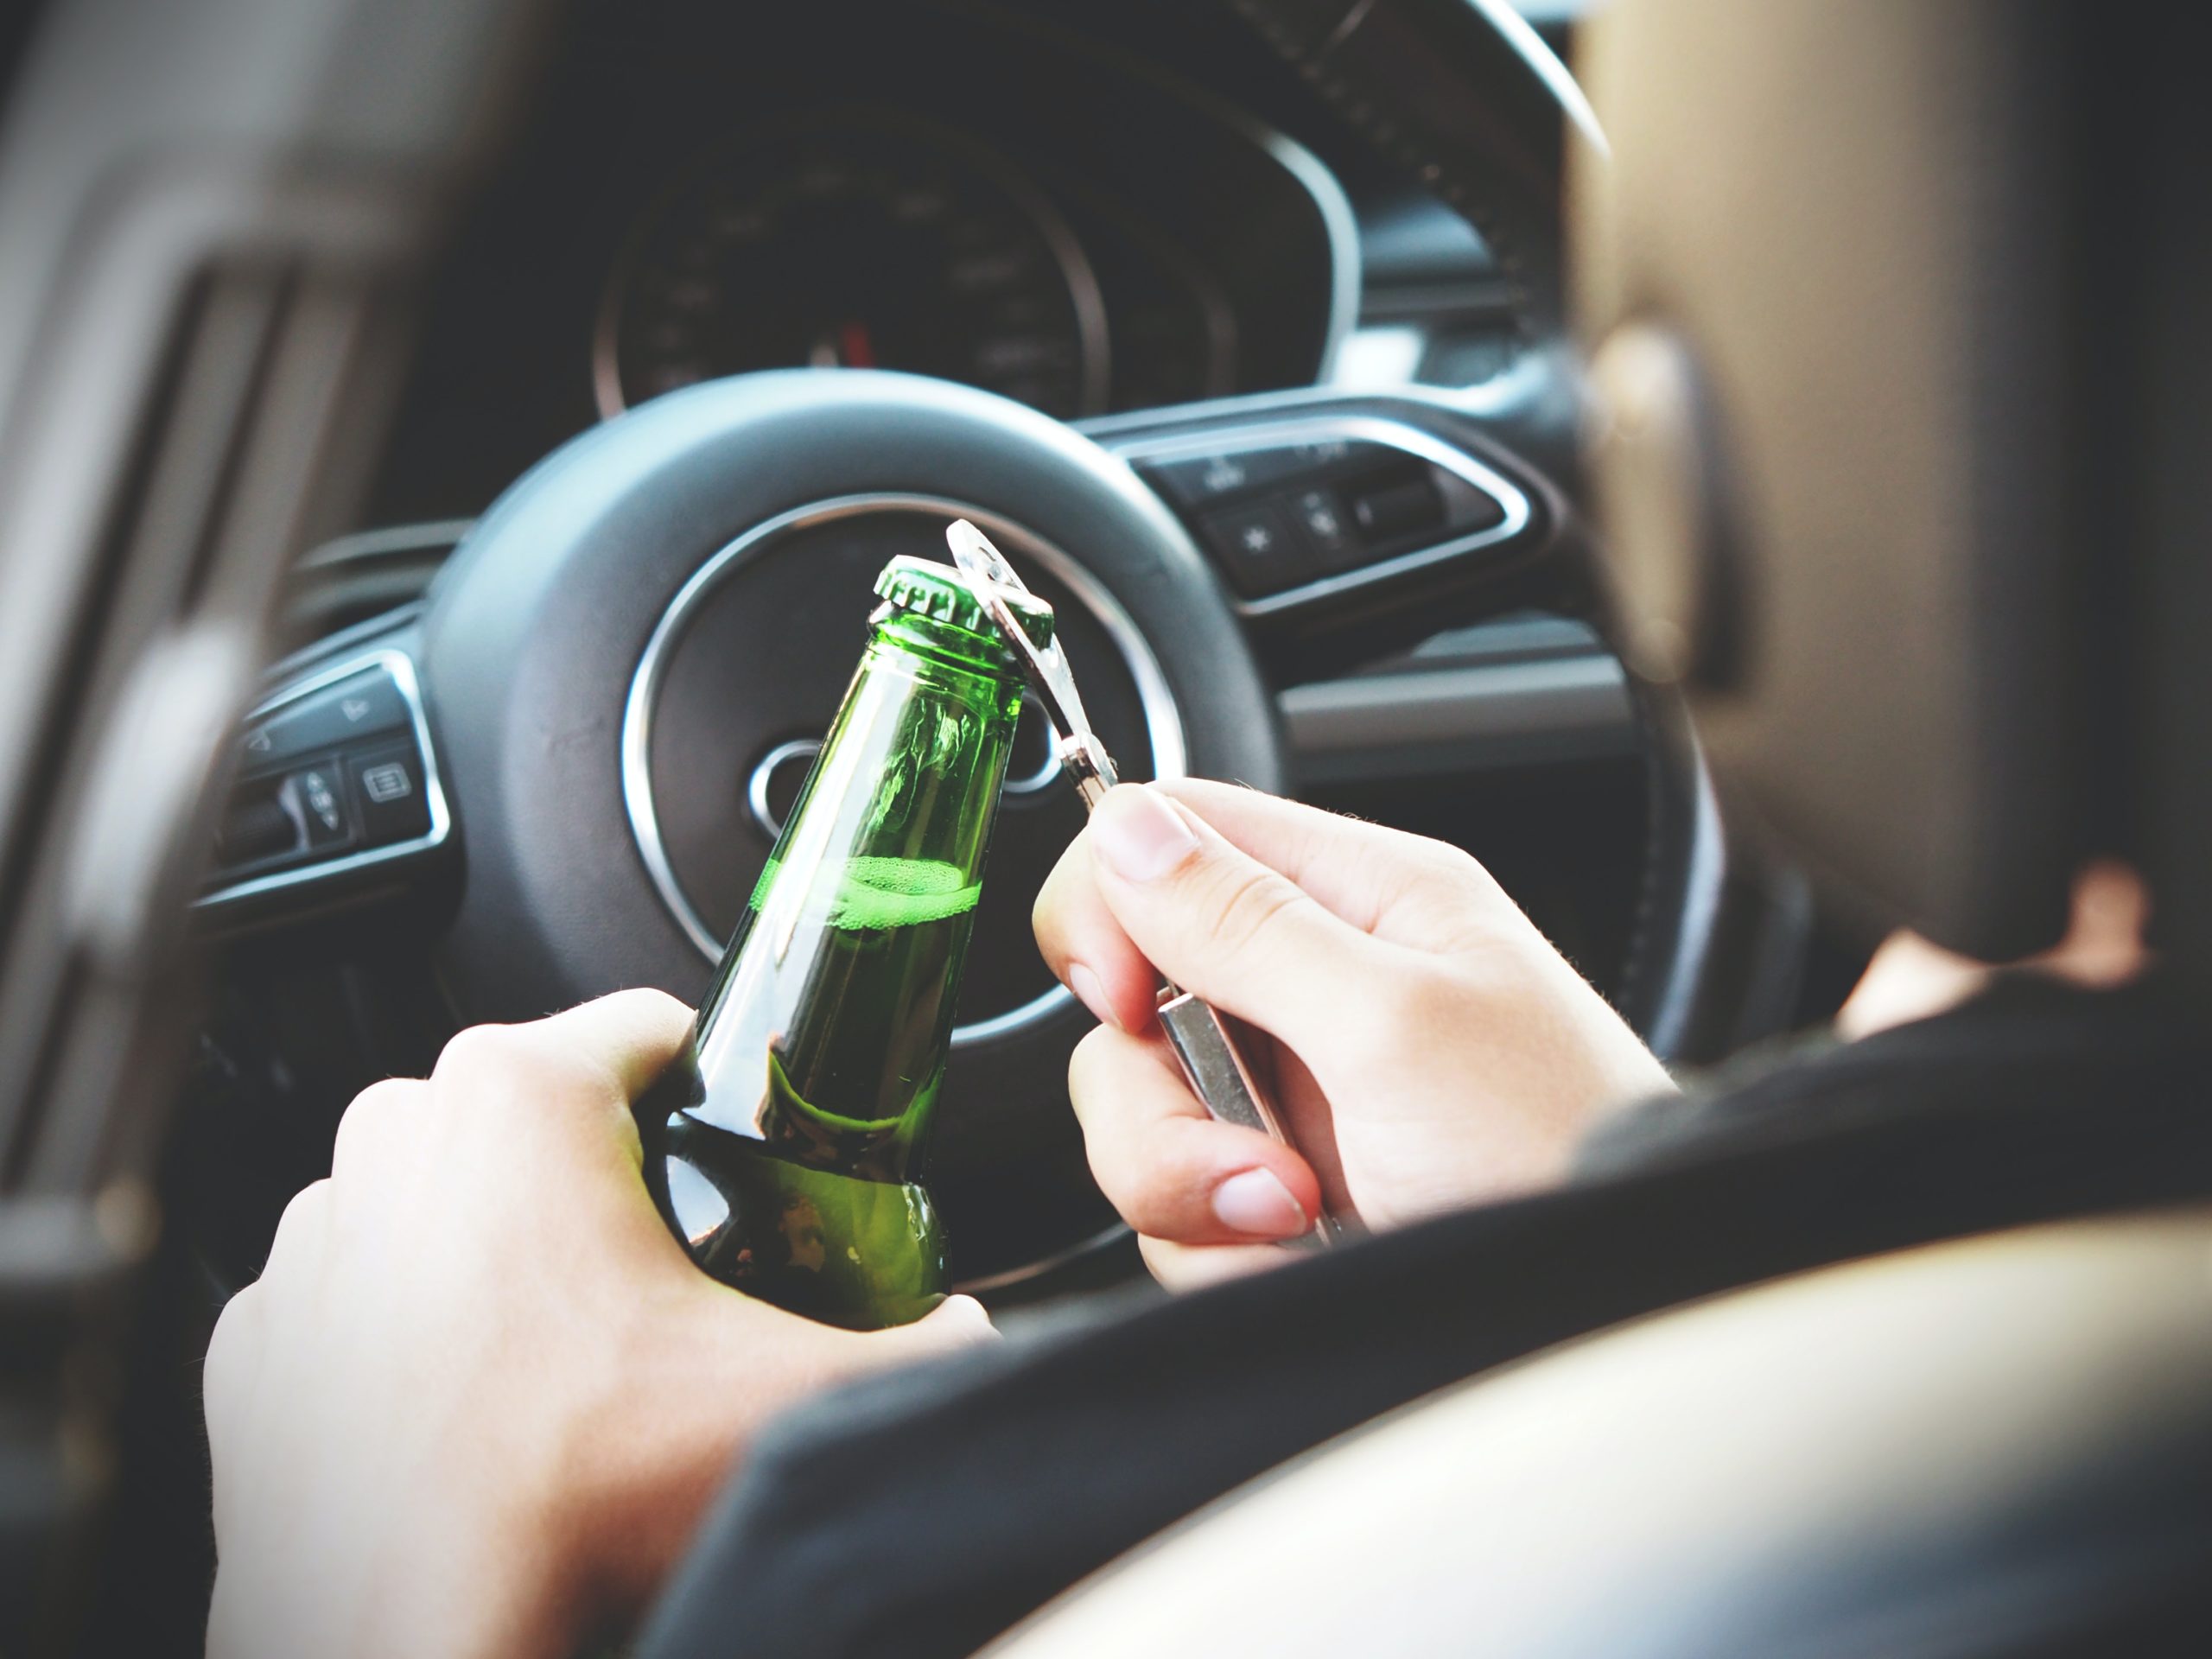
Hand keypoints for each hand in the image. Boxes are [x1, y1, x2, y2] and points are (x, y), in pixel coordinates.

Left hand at [203, 991, 991, 1658]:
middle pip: (545, 1111)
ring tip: (572, 1352)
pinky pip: (360, 1290)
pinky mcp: (255, 1339)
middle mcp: (393, 1137)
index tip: (739, 1153)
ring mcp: (311, 1239)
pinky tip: (477, 1400)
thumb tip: (974, 1333)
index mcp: (518, 1096)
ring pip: (444, 1195)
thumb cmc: (572, 1501)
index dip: (718, 1086)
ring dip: (504, 1245)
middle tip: (672, 1274)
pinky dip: (411, 1326)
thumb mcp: (799, 1397)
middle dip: (610, 1172)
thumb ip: (930, 1344)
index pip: (650, 1025)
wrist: (416, 1637)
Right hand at [1033, 781, 1673, 1286]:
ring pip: (1141, 1113)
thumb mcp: (1396, 1025)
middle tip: (1257, 1156)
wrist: (1608, 1315)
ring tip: (1300, 1216)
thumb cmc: (1559, 1155)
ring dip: (1193, 1187)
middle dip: (1162, 1099)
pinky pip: (1175, 1209)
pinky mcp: (1280, 1194)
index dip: (1112, 908)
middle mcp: (1317, 986)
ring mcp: (1295, 1095)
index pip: (1172, 834)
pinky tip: (1303, 1254)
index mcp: (1363, 898)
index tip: (1124, 1000)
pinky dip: (1221, 1248)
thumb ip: (1248, 924)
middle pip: (1132, 999)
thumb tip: (1127, 826)